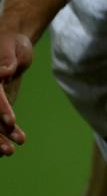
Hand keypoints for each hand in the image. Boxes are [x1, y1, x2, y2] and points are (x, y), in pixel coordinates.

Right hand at [0, 30, 32, 156]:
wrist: (12, 44)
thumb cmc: (10, 43)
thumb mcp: (9, 47)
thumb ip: (6, 59)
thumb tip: (4, 72)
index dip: (0, 109)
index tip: (12, 121)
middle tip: (7, 150)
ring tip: (10, 152)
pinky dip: (6, 132)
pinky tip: (16, 141)